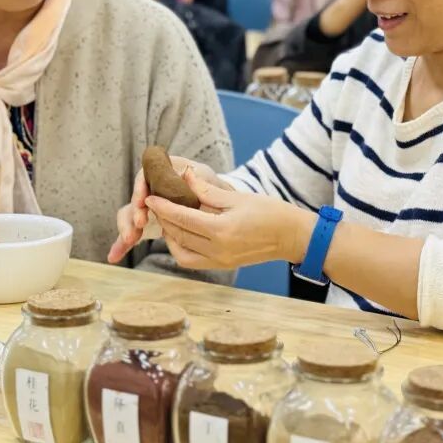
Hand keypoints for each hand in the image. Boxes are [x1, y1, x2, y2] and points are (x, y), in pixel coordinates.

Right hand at [107, 156, 230, 263]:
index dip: (141, 189)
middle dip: (134, 213)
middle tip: (139, 225)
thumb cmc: (210, 187)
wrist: (215, 202)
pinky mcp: (146, 223)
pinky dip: (122, 244)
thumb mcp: (207, 180)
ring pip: (130, 216)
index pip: (145, 178)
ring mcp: (146, 207)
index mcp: (161, 173)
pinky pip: (133, 232)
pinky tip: (114, 257)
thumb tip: (188, 174)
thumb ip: (200, 180)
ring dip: (126, 228)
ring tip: (129, 241)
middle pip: (135, 199)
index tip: (143, 202)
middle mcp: (150, 189)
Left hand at [142, 173, 314, 269]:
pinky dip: (182, 248)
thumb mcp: (237, 197)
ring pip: (182, 252)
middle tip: (156, 204)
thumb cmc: (269, 212)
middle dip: (164, 219)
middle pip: (179, 235)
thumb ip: (207, 190)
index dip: (163, 207)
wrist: (292, 236)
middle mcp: (218, 250)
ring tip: (168, 219)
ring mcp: (220, 261)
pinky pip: (193, 260)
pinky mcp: (223, 265)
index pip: (182, 217)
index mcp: (221, 230)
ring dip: (171, 236)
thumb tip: (184, 176)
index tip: (150, 197)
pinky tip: (182, 234)